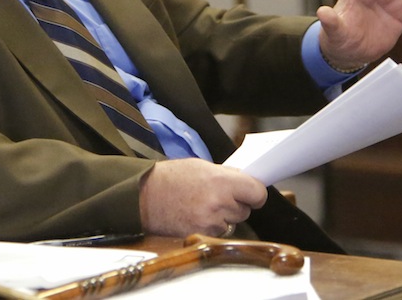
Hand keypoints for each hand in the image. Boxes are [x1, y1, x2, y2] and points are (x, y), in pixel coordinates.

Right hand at [139, 159, 266, 236]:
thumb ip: (226, 175)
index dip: (255, 193)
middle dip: (236, 204)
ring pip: (232, 222)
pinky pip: (218, 232)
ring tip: (202, 205)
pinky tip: (196, 215)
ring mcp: (211, 222)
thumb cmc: (170, 178)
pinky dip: (212, 227)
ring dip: (224, 217)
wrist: (143, 196)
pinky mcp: (202, 235)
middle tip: (217, 196)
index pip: (257, 193)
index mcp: (221, 181)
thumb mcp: (201, 166)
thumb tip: (246, 183)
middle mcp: (219, 203)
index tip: (251, 193)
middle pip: (245, 210)